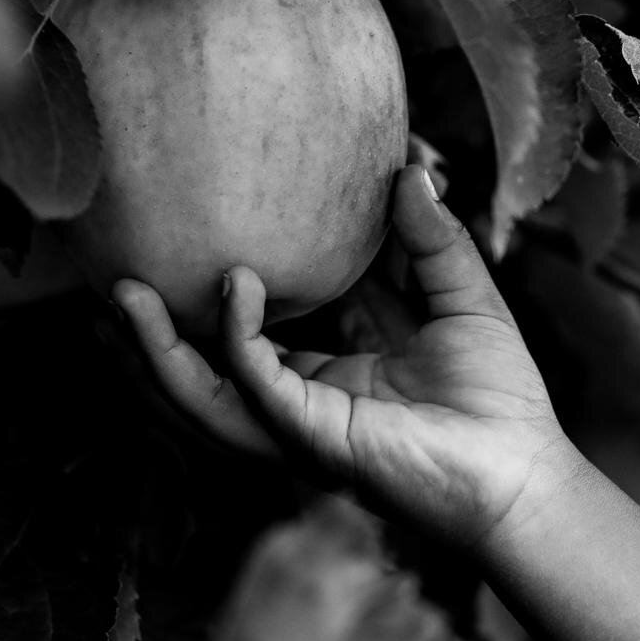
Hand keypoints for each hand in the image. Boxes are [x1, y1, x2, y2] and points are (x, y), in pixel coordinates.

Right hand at [112, 165, 584, 550]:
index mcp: (326, 373)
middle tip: (114, 278)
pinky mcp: (315, 437)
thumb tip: (411, 169)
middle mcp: (299, 402)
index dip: (209, 298)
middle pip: (202, 372)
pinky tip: (236, 288)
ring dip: (159, 348)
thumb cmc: (500, 399)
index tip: (179, 243)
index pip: (249, 336)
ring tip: (123, 296)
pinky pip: (258, 385)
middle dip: (151, 334)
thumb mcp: (461, 296)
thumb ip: (429, 238)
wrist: (525, 472)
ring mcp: (300, 424)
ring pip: (203, 394)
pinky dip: (238, 337)